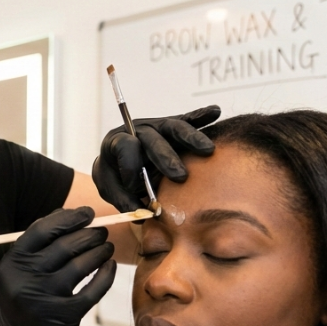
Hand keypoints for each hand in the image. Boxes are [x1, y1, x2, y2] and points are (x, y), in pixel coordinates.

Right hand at [0, 207, 116, 325]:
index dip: (68, 218)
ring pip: (82, 265)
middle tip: (102, 232)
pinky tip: (110, 265)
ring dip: (100, 251)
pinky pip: (94, 288)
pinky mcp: (66, 315)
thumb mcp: (18, 272)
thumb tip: (69, 215)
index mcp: (13, 262)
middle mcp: (27, 278)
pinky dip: (106, 274)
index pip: (42, 230)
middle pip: (66, 245)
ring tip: (106, 247)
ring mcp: (46, 297)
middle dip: (90, 234)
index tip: (87, 214)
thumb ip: (38, 245)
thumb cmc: (24, 301)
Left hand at [92, 106, 220, 211]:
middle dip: (167, 157)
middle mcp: (138, 130)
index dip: (130, 168)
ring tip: (208, 150)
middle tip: (180, 176)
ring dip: (192, 138)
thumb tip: (141, 214)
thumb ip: (122, 200)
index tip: (134, 187)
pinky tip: (215, 111)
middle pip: (153, 139)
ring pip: (174, 127)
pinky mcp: (172, 127)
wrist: (116, 160)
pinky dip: (202, 115)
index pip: (126, 147)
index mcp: (117, 142)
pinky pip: (187, 119)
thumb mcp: (110, 188)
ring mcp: (156, 126)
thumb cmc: (115, 174)